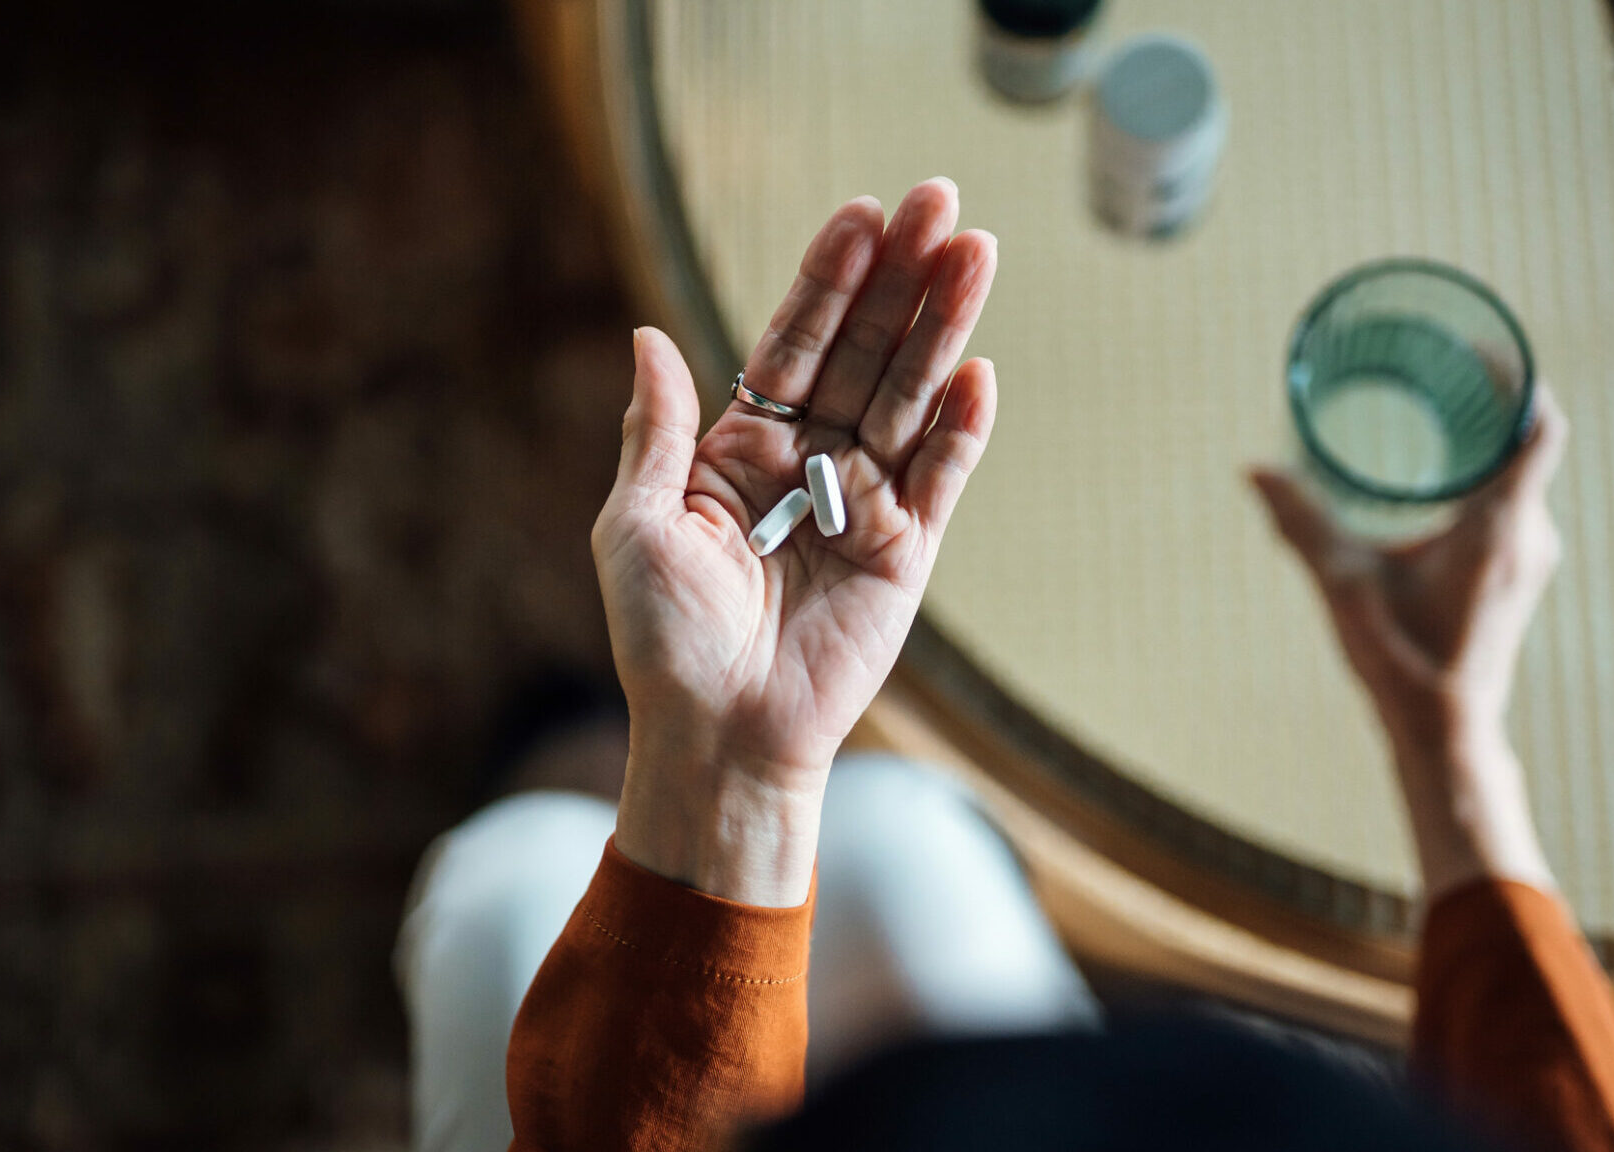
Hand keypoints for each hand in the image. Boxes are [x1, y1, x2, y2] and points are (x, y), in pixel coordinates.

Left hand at [592, 180, 996, 904]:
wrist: (718, 736)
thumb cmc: (664, 640)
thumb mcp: (634, 525)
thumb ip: (658, 431)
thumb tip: (651, 336)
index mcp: (740, 449)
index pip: (793, 343)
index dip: (828, 279)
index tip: (861, 213)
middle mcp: (807, 464)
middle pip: (864, 351)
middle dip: (902, 277)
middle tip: (943, 201)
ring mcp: (862, 504)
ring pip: (909, 397)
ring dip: (943, 327)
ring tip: (976, 252)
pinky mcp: (905, 553)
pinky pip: (940, 479)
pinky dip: (960, 428)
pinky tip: (979, 371)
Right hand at [1250, 389, 1568, 895]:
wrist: (1446, 733)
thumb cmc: (1402, 663)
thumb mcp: (1344, 586)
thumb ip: (1301, 523)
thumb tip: (1254, 469)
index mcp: (1500, 526)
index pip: (1538, 425)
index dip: (1517, 377)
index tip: (1476, 350)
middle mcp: (1529, 535)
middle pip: (1528, 440)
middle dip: (1489, 398)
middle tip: (1441, 366)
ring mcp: (1530, 558)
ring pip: (1522, 473)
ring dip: (1487, 437)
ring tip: (1438, 407)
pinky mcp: (1517, 576)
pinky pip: (1514, 501)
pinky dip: (1485, 473)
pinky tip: (1443, 472)